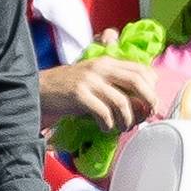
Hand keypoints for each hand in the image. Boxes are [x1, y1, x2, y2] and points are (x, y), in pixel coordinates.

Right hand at [39, 56, 160, 131]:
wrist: (39, 90)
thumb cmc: (69, 88)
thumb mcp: (94, 78)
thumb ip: (115, 84)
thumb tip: (141, 103)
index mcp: (107, 62)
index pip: (141, 69)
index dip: (152, 86)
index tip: (150, 102)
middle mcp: (101, 68)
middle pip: (137, 81)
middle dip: (148, 101)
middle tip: (146, 116)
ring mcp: (89, 80)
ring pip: (122, 101)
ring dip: (127, 119)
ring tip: (122, 127)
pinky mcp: (78, 94)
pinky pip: (103, 113)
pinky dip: (108, 124)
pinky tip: (105, 128)